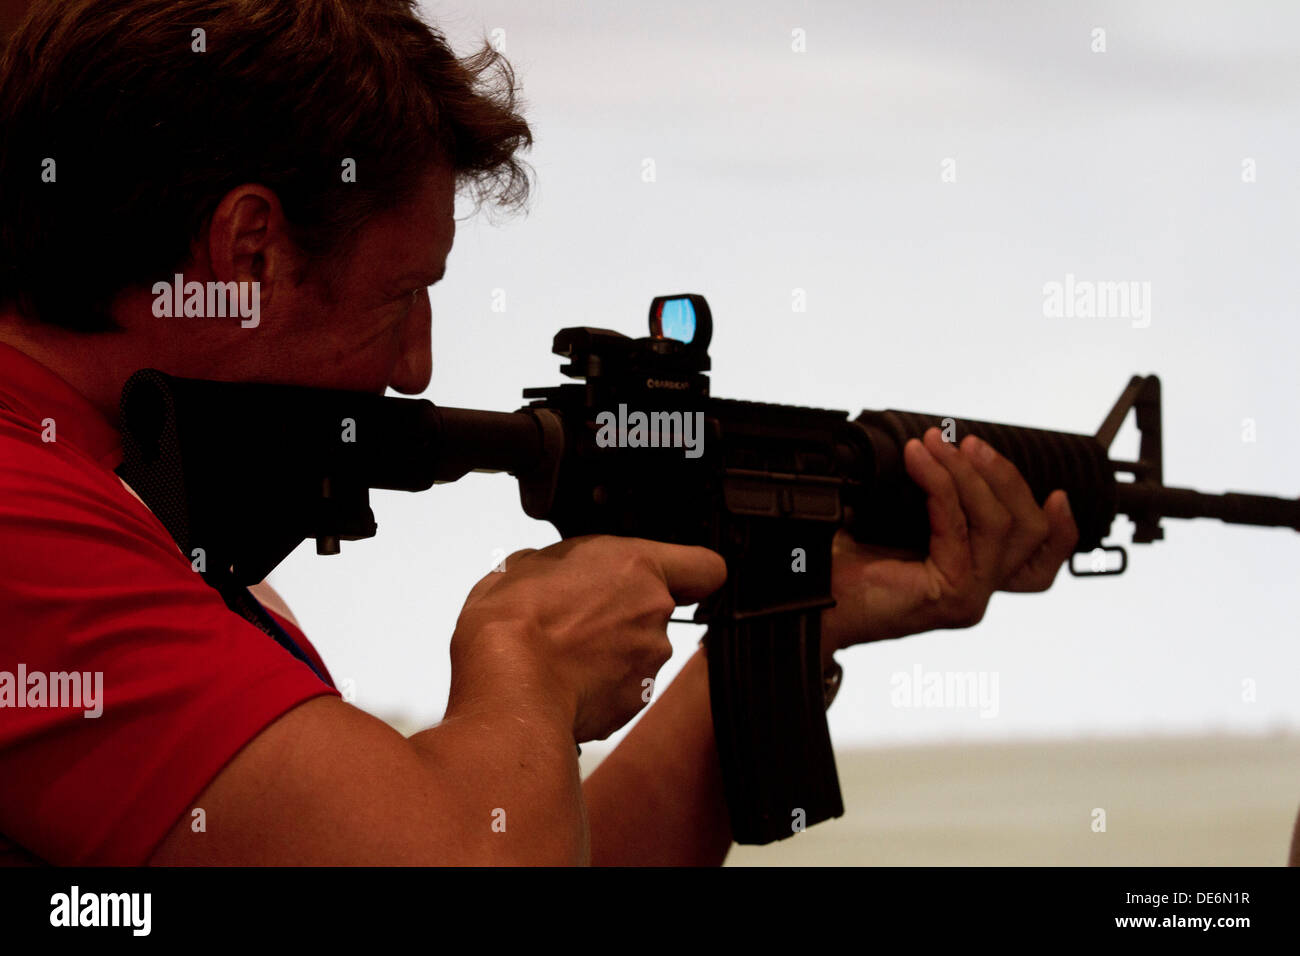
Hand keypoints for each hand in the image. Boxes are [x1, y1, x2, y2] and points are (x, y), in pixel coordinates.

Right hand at [450, 535, 726, 741]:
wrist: (510, 688)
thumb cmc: (514, 620)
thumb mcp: (526, 564)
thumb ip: (562, 564)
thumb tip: (554, 574)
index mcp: (638, 567)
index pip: (707, 567)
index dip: (692, 575)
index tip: (674, 579)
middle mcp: (655, 613)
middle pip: (657, 611)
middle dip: (623, 614)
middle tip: (575, 618)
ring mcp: (650, 662)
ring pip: (639, 651)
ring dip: (609, 651)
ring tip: (559, 654)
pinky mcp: (635, 703)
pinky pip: (623, 687)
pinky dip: (599, 686)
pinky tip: (562, 681)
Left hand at [822, 427, 1078, 651]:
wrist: (810, 603)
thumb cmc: (845, 566)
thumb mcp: (898, 524)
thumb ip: (933, 500)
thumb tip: (942, 446)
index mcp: (974, 575)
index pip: (1039, 561)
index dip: (1062, 530)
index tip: (1057, 491)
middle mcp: (978, 590)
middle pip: (1030, 532)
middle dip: (1004, 477)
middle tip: (968, 442)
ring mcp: (968, 596)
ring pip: (1001, 525)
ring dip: (971, 474)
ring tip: (937, 444)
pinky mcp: (950, 595)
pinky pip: (957, 526)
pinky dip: (940, 485)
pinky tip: (918, 461)